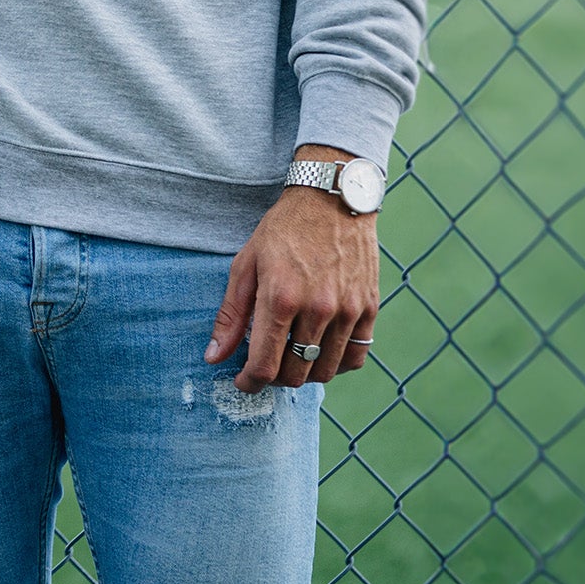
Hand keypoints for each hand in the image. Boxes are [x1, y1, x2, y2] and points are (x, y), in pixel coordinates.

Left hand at [207, 144, 382, 390]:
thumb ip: (230, 315)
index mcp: (280, 298)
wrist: (332, 201)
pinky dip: (336, 364)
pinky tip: (320, 351)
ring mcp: (349, 311)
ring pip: (325, 371)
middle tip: (264, 366)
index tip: (242, 382)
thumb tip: (213, 357)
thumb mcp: (245, 265)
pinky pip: (355, 357)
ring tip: (290, 357)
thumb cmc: (282, 231)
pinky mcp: (370, 309)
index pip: (264, 365)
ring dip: (304, 373)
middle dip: (274, 378)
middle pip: (295, 374)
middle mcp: (318, 309)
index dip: (249, 383)